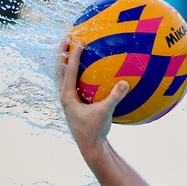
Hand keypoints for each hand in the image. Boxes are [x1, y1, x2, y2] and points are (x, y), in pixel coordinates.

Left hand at [58, 40, 128, 155]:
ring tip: (72, 48)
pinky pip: (73, 83)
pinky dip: (77, 73)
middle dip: (62, 53)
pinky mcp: (74, 103)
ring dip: (67, 62)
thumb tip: (125, 83)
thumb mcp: (106, 113)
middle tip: (67, 37)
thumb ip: (115, 98)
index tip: (78, 41)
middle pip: (60, 69)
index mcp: (68, 96)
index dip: (73, 55)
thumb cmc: (96, 131)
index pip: (69, 70)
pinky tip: (88, 69)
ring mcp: (69, 99)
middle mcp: (65, 96)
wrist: (90, 148)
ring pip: (64, 76)